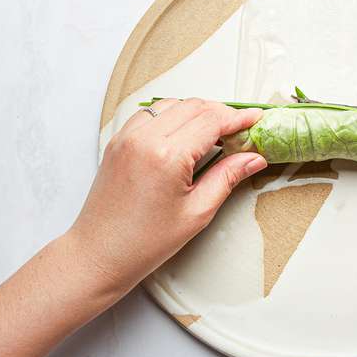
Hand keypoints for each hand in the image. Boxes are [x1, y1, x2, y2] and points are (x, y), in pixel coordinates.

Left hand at [64, 98, 265, 298]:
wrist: (100, 252)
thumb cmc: (145, 241)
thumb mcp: (197, 212)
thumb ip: (227, 177)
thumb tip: (253, 157)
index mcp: (166, 154)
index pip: (211, 120)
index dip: (238, 117)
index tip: (256, 118)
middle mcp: (144, 137)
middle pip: (193, 106)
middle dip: (220, 112)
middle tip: (241, 129)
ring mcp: (126, 135)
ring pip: (171, 105)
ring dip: (196, 111)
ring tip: (216, 133)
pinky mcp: (117, 140)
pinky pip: (150, 114)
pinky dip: (171, 115)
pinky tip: (184, 134)